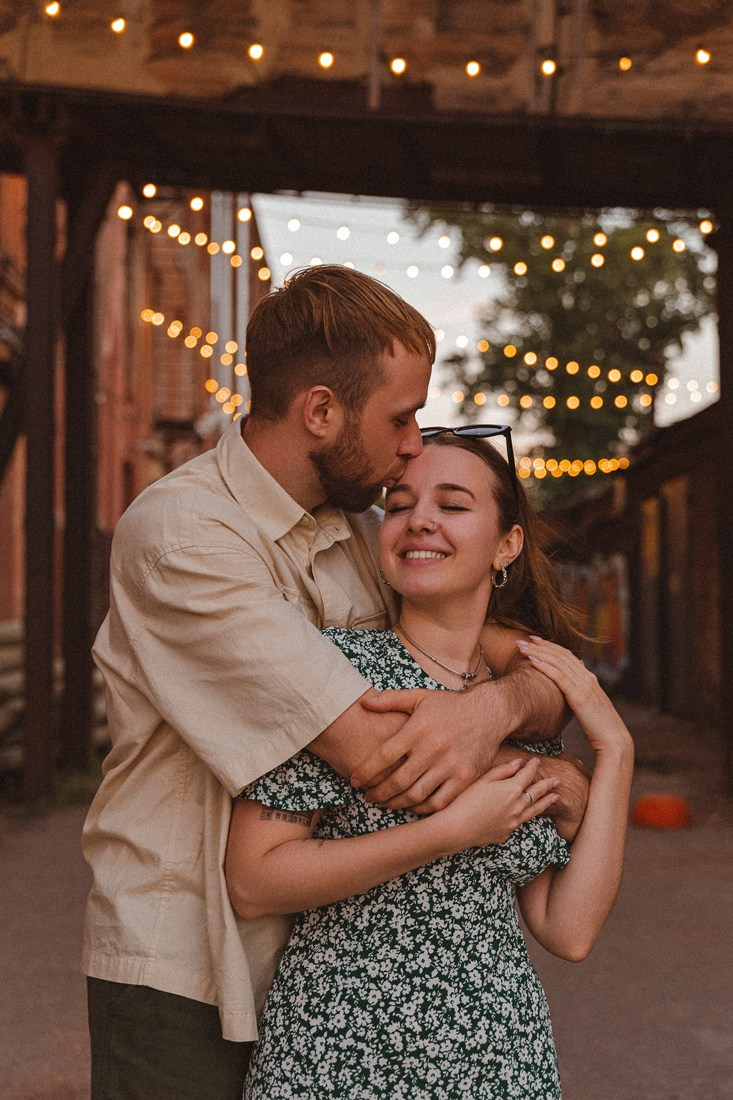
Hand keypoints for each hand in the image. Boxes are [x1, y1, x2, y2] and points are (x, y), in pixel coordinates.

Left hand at [353, 688, 504, 813]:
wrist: (491, 711)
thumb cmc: (451, 705)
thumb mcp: (421, 697)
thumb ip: (391, 699)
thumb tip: (364, 702)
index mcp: (418, 729)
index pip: (384, 756)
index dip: (365, 772)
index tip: (355, 781)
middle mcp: (433, 748)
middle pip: (397, 781)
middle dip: (378, 793)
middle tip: (369, 797)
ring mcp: (450, 765)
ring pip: (416, 795)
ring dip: (396, 804)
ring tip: (386, 803)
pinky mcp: (465, 777)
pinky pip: (439, 802)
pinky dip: (422, 809)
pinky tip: (413, 806)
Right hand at [432, 757, 559, 850]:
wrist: (457, 829)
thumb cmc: (465, 800)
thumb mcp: (482, 780)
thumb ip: (502, 771)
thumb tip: (518, 763)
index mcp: (511, 789)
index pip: (527, 775)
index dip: (532, 766)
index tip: (536, 761)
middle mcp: (517, 806)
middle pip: (536, 793)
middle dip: (547, 784)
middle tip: (557, 780)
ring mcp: (513, 821)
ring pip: (535, 810)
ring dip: (546, 802)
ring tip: (556, 797)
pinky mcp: (507, 832)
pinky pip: (520, 822)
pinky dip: (527, 815)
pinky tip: (528, 813)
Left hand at [516, 637, 632, 755]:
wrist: (613, 738)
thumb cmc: (599, 725)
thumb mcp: (590, 703)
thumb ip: (582, 689)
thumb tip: (576, 678)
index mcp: (589, 678)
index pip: (567, 655)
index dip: (550, 646)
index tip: (534, 640)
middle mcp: (587, 677)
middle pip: (560, 655)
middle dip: (540, 646)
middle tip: (522, 640)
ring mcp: (584, 685)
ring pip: (558, 662)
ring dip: (538, 653)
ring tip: (522, 648)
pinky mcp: (579, 696)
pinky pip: (559, 677)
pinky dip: (545, 667)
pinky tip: (532, 661)